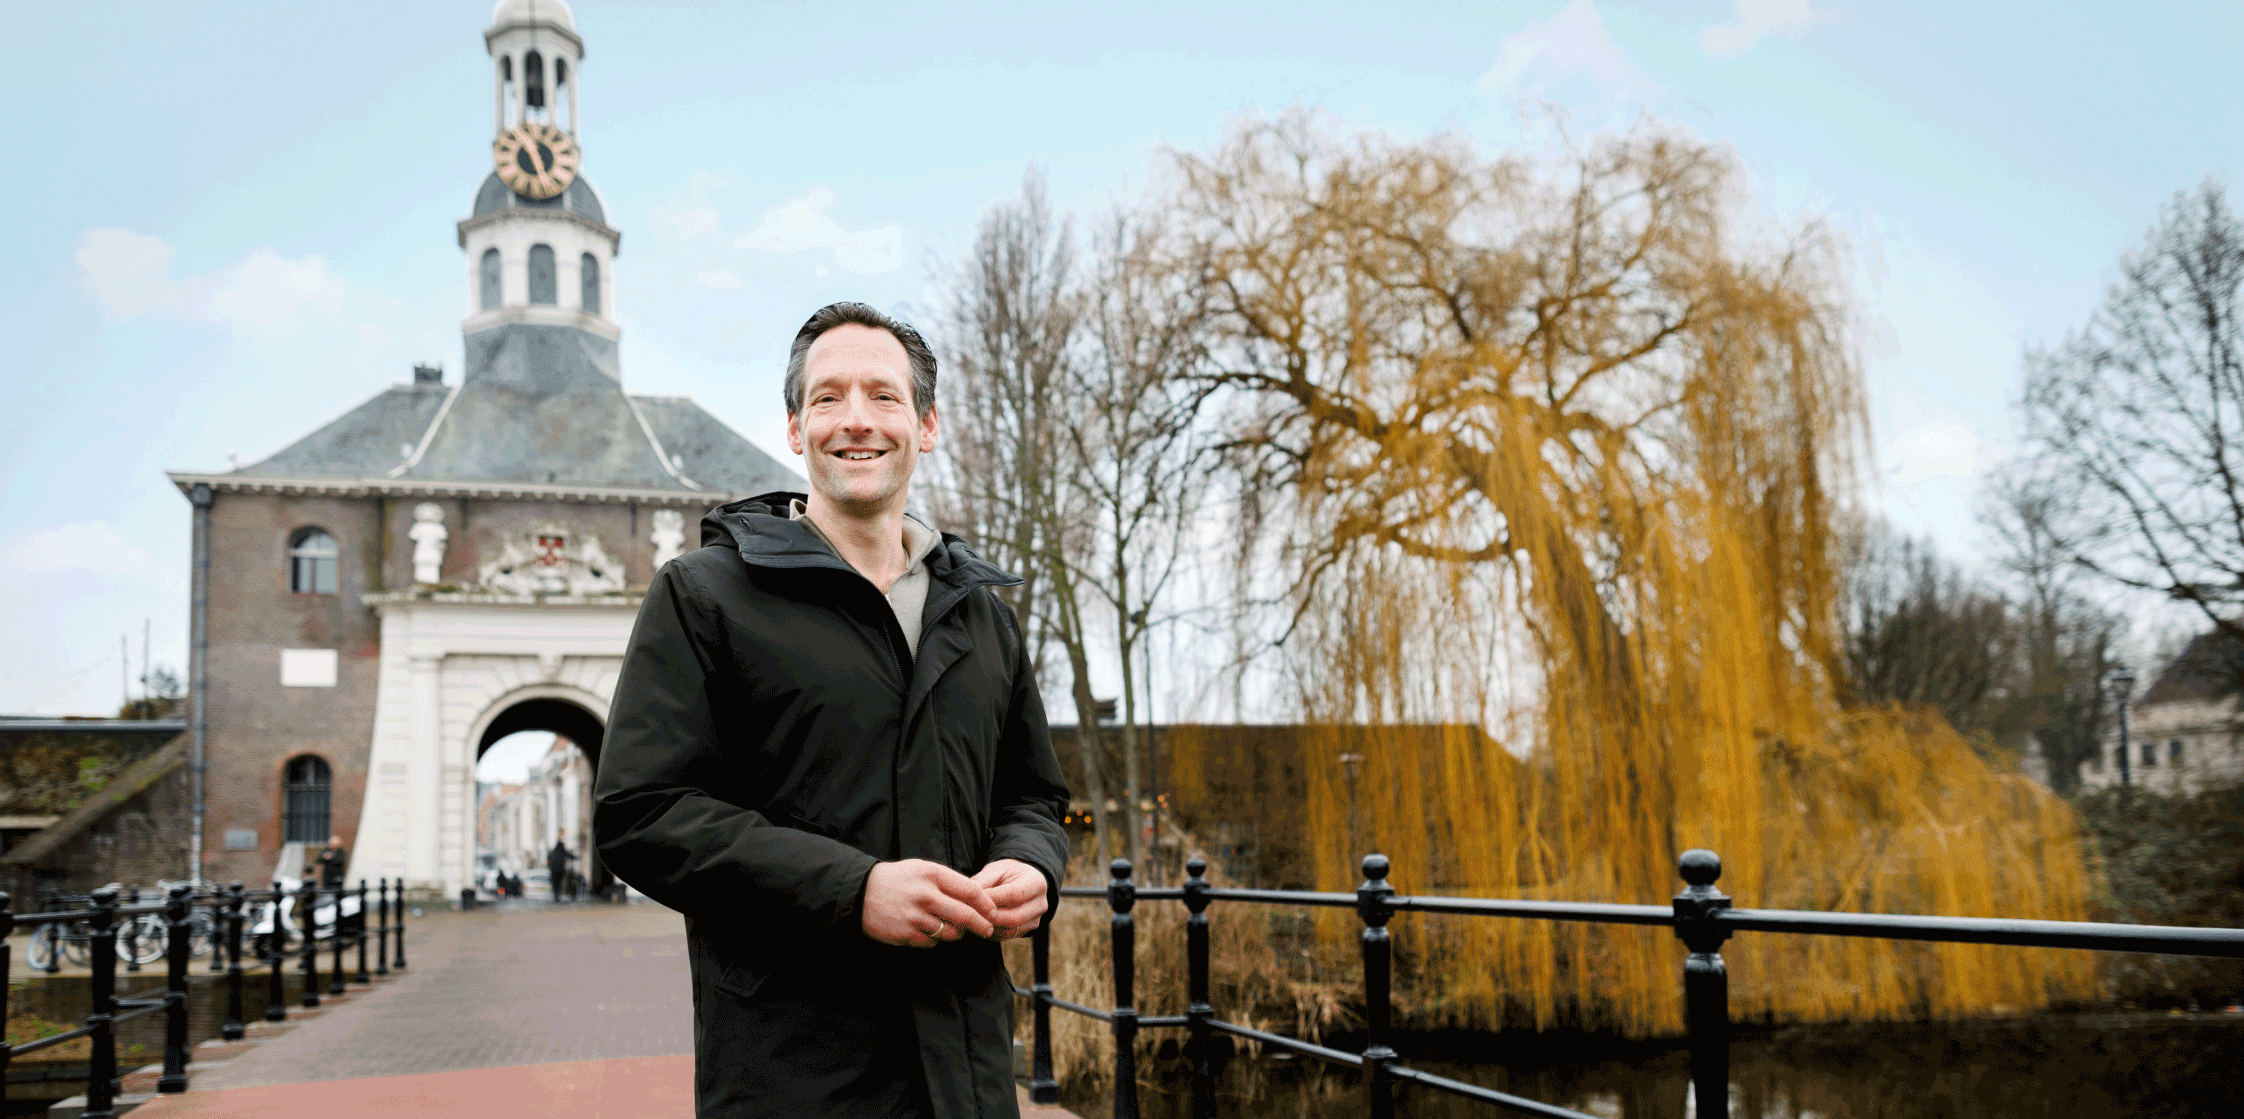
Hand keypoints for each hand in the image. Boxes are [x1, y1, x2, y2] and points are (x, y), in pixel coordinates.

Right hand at [861, 859, 996, 947]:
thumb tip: (977, 898)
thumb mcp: (922, 870)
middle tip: (988, 929)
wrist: (860, 892)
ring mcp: (915, 917)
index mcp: (932, 875)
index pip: (970, 890)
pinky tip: (930, 931)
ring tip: (956, 930)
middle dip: (981, 925)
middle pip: (965, 915)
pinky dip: (936, 940)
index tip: (992, 911)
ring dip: (958, 934)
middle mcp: (925, 895)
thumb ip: (948, 882)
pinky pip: (932, 943)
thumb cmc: (898, 880)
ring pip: (951, 933)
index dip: (986, 903)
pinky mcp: (906, 934)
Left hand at [969, 859, 1048, 939]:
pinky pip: (1007, 936)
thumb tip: (969, 894)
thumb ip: (984, 880)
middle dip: (991, 916)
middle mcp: (1041, 904)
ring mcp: (1036, 920)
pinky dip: (991, 931)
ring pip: (1010, 930)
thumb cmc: (1007, 874)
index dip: (994, 898)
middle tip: (971, 912)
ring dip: (989, 926)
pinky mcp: (1027, 931)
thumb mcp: (997, 869)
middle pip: (1015, 917)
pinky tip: (979, 923)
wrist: (1021, 882)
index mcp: (1037, 883)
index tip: (974, 898)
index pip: (1015, 894)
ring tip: (972, 918)